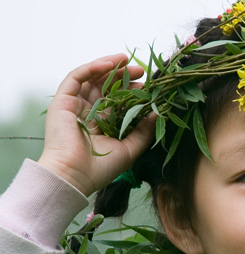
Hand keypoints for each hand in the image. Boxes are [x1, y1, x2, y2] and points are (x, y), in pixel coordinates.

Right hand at [38, 54, 155, 196]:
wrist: (74, 176)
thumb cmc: (101, 168)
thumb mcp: (130, 149)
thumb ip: (144, 131)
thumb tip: (156, 112)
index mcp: (102, 125)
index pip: (118, 102)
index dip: (132, 92)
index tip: (148, 86)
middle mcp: (88, 113)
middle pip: (105, 88)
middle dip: (122, 77)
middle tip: (139, 70)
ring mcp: (74, 106)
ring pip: (91, 79)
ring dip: (108, 67)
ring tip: (126, 60)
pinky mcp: (62, 101)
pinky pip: (76, 77)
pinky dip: (91, 68)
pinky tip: (109, 64)